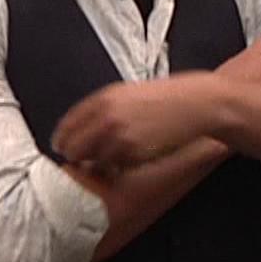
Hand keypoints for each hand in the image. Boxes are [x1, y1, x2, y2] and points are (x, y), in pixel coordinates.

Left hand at [52, 76, 218, 170]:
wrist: (197, 104)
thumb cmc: (168, 98)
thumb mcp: (129, 93)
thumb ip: (103, 109)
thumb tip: (83, 129)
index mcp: (103, 99)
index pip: (66, 126)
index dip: (63, 140)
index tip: (63, 147)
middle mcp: (106, 117)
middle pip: (72, 148)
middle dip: (78, 156)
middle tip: (87, 159)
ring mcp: (119, 136)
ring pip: (92, 162)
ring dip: (100, 164)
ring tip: (117, 156)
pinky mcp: (133, 153)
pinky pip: (115, 168)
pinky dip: (119, 168)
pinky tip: (133, 158)